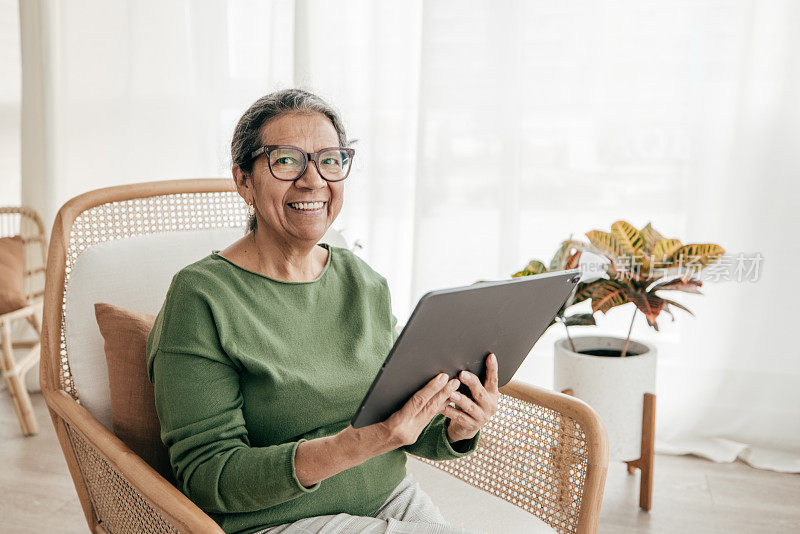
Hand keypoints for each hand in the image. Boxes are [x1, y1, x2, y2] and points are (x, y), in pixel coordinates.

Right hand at [339, 372, 460, 456]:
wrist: (353, 451)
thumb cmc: (358, 428)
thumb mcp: (371, 411)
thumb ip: (392, 401)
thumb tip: (410, 385)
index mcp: (396, 424)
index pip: (418, 402)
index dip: (432, 388)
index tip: (442, 377)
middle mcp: (406, 432)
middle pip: (429, 409)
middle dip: (443, 393)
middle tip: (455, 380)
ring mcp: (410, 437)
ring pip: (429, 415)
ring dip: (442, 400)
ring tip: (453, 388)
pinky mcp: (410, 438)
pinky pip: (425, 421)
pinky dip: (434, 409)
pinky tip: (441, 401)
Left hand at [441, 352, 499, 442]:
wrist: (470, 426)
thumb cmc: (472, 402)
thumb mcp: (476, 392)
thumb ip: (474, 382)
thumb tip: (462, 363)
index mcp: (492, 394)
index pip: (493, 379)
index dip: (492, 368)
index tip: (490, 356)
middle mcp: (490, 405)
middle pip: (480, 392)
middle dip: (471, 382)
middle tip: (461, 374)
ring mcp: (482, 417)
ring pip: (470, 407)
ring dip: (460, 399)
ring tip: (451, 393)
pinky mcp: (472, 426)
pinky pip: (460, 418)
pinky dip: (451, 412)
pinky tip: (442, 407)